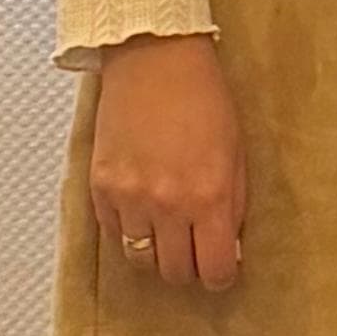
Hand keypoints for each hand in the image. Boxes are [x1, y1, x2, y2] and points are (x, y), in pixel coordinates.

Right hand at [89, 33, 247, 294]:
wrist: (156, 59)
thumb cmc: (204, 98)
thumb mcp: (236, 153)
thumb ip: (233, 204)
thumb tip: (229, 246)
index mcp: (210, 196)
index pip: (215, 268)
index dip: (221, 275)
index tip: (221, 270)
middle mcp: (168, 204)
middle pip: (175, 272)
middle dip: (189, 268)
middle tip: (195, 252)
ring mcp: (130, 198)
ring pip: (140, 259)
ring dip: (157, 253)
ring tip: (167, 233)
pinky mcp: (100, 188)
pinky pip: (114, 234)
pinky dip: (129, 231)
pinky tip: (143, 210)